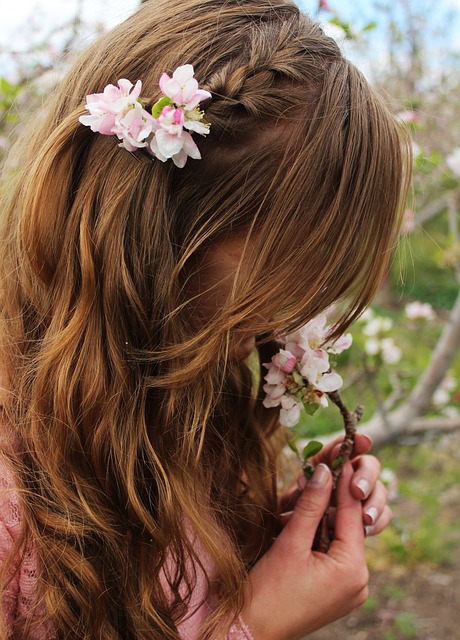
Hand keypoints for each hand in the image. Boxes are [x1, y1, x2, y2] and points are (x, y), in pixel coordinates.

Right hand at [242, 462, 368, 639]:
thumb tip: (324, 471)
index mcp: (353, 570)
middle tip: (319, 472)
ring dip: (322, 517)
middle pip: (347, 526)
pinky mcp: (336, 592)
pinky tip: (304, 520)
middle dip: (330, 500)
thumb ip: (310, 505)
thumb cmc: (268, 592)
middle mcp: (359, 581)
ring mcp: (348, 589)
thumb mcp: (290, 542)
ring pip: (338, 538)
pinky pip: (333, 554)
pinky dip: (319, 536)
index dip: (342, 483)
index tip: (338, 458)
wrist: (251, 631)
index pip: (351, 514)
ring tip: (308, 493)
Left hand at [279, 434, 391, 536]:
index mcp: (323, 465)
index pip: (343, 448)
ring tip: (366, 518)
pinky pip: (382, 515)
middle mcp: (344, 477)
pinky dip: (378, 521)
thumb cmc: (284, 523)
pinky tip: (368, 529)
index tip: (363, 441)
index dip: (355, 442)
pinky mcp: (365, 519)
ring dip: (375, 501)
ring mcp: (358, 498)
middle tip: (357, 491)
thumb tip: (323, 471)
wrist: (287, 554)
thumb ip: (306, 490)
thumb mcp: (290, 505)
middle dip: (366, 476)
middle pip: (368, 465)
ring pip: (378, 490)